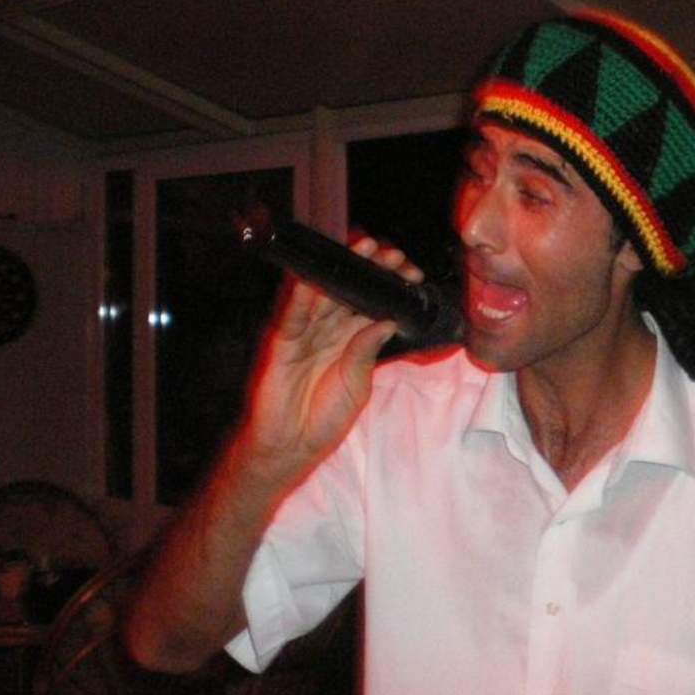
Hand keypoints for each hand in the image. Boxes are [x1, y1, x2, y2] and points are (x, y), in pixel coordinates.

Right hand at [240, 235, 422, 474]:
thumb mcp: (357, 384)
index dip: (389, 284)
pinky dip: (302, 295)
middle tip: (391, 253)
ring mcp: (306, 331)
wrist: (293, 445)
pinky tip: (313, 277)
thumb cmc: (325, 417)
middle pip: (350, 289)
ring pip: (324, 292)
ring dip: (341, 270)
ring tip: (363, 249)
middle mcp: (329, 328)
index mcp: (351, 337)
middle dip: (370, 268)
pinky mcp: (282, 341)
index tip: (412, 274)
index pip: (372, 301)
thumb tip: (387, 321)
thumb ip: (367, 352)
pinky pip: (293, 314)